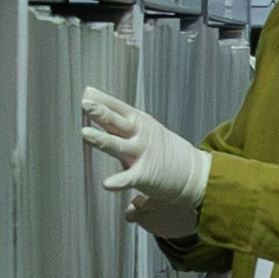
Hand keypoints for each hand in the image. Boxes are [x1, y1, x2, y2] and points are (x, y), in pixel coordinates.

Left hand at [80, 89, 210, 227]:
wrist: (192, 173)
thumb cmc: (161, 148)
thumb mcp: (143, 127)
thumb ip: (116, 118)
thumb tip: (90, 98)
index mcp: (139, 122)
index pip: (118, 108)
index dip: (102, 100)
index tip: (86, 93)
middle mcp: (140, 135)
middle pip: (117, 122)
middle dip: (101, 112)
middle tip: (86, 104)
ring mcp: (142, 154)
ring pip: (118, 146)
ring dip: (102, 139)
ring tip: (86, 134)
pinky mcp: (145, 175)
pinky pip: (129, 178)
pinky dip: (119, 181)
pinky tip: (107, 184)